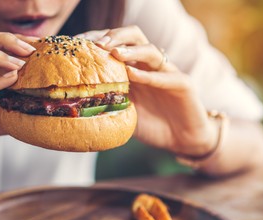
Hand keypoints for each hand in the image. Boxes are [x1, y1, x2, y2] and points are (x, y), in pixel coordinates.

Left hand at [78, 26, 217, 155]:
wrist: (181, 140)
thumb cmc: (152, 126)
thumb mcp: (125, 115)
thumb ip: (109, 105)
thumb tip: (79, 106)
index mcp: (135, 69)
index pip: (117, 45)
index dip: (99, 41)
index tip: (79, 44)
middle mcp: (150, 67)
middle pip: (134, 37)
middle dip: (115, 37)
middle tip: (97, 44)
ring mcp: (167, 73)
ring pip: (151, 51)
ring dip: (131, 51)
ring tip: (114, 53)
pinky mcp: (183, 84)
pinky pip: (166, 76)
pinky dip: (148, 75)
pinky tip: (132, 74)